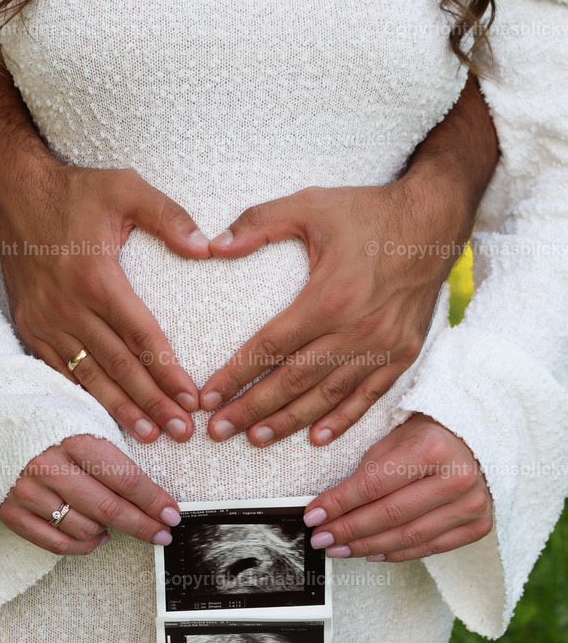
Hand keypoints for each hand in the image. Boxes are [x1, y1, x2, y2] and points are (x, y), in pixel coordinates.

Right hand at [0, 163, 208, 442]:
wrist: (13, 194)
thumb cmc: (76, 192)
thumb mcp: (126, 188)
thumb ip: (169, 216)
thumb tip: (206, 248)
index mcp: (97, 278)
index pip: (141, 336)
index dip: (167, 371)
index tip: (191, 397)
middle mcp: (69, 307)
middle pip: (119, 365)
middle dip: (152, 402)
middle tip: (181, 431)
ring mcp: (46, 321)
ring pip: (89, 376)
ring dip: (121, 409)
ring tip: (149, 437)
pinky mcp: (31, 328)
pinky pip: (61, 372)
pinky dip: (84, 397)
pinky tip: (104, 418)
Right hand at [0, 434, 181, 554]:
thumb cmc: (40, 420)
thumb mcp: (78, 417)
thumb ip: (109, 448)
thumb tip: (148, 487)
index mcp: (71, 437)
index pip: (124, 478)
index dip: (154, 500)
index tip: (173, 514)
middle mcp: (47, 466)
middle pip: (108, 509)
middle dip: (143, 524)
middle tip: (163, 534)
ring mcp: (25, 492)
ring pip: (84, 528)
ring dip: (110, 532)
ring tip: (122, 525)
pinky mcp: (10, 512)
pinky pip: (55, 543)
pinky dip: (82, 545)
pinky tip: (97, 537)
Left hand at [200, 76, 498, 446]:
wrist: (433, 221)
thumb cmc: (366, 212)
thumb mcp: (309, 204)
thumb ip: (258, 222)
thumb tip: (211, 245)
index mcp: (329, 297)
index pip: (269, 347)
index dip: (235, 375)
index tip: (208, 397)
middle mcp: (356, 330)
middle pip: (292, 381)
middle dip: (251, 409)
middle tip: (218, 430)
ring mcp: (383, 347)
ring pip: (327, 396)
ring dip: (288, 421)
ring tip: (255, 438)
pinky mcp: (403, 354)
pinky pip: (367, 396)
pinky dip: (341, 420)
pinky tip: (315, 437)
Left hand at [302, 414, 492, 561]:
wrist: (478, 444)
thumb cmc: (430, 437)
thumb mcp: (395, 439)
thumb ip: (367, 472)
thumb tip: (330, 507)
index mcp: (432, 449)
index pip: (373, 485)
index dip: (339, 503)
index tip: (313, 515)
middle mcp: (456, 479)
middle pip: (389, 515)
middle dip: (348, 529)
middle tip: (320, 538)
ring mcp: (471, 505)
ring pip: (407, 537)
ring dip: (366, 547)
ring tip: (339, 549)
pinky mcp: (478, 526)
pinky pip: (429, 548)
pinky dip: (396, 553)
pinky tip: (372, 553)